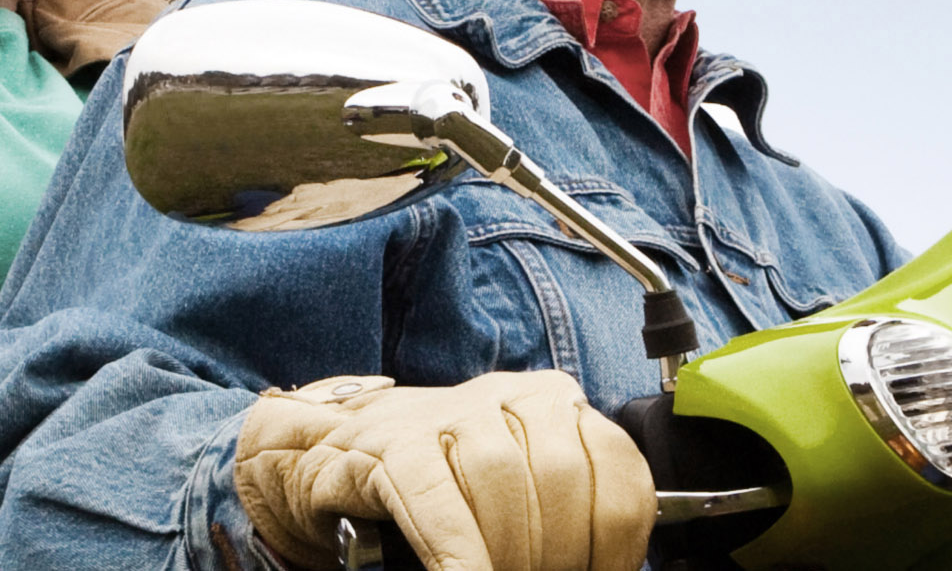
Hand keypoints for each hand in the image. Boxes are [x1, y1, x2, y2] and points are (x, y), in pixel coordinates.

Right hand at [232, 370, 650, 570]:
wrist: (333, 461)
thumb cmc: (441, 487)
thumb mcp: (519, 495)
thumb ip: (562, 515)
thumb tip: (602, 566)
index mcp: (552, 404)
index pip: (615, 467)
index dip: (618, 538)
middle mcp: (504, 397)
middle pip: (561, 474)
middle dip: (558, 551)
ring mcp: (442, 414)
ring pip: (500, 478)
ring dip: (508, 551)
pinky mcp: (388, 444)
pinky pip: (434, 497)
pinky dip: (455, 549)